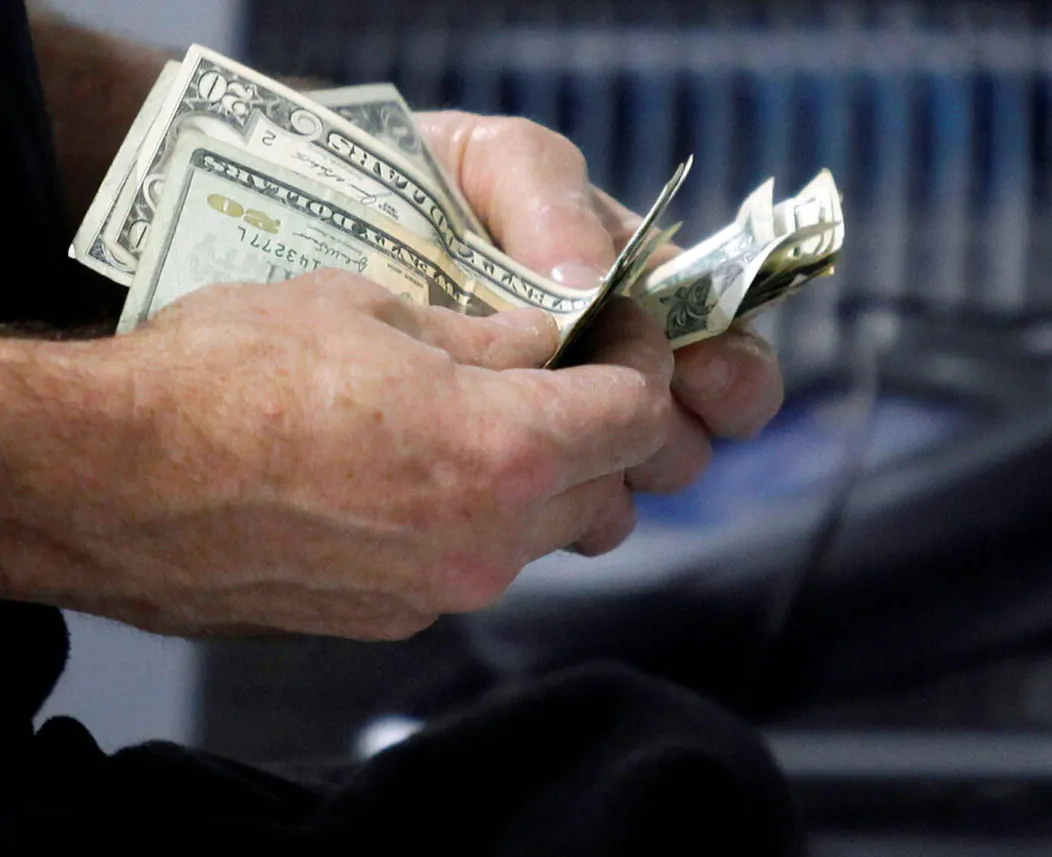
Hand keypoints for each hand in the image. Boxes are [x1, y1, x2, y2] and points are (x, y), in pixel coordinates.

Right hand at [0, 272, 671, 639]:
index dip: (642, 362)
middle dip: (596, 425)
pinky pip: (468, 564)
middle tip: (554, 371)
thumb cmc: (225, 375)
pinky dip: (470, 519)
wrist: (107, 480)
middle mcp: (488, 542)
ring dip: (535, 479)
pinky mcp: (388, 620)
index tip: (620, 332)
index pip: (636, 414)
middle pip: (605, 487)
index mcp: (500, 450)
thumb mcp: (367, 308)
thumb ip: (483, 335)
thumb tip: (544, 340)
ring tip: (473, 420)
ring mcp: (438, 592)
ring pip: (540, 534)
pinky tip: (405, 475)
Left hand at [418, 112, 784, 514]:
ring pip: (625, 481)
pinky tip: (533, 493)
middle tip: (650, 423)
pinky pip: (556, 515)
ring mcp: (550, 424)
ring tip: (589, 459)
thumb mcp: (493, 160)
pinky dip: (565, 511)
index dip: (730, 372)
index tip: (710, 383)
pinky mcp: (496, 470)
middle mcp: (600, 364)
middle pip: (681, 428)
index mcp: (624, 287)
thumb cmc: (421, 179)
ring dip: (624, 476)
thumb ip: (550, 200)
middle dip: (677, 433)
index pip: (712, 342)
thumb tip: (591, 280)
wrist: (322, 224)